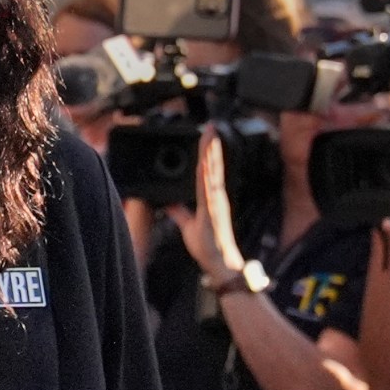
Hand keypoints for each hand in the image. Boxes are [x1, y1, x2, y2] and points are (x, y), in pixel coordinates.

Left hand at [165, 127, 242, 281]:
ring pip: (212, 174)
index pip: (207, 170)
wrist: (219, 263)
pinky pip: (208, 191)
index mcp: (211, 198)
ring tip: (210, 137)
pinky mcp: (213, 213)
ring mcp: (216, 204)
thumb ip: (180, 211)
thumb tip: (170, 201)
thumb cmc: (208, 245)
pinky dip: (207, 177)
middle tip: (211, 126)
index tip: (206, 136)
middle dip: (211, 146)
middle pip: (213, 166)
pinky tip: (205, 165)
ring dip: (211, 155)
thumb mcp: (188, 224)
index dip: (207, 153)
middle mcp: (216, 198)